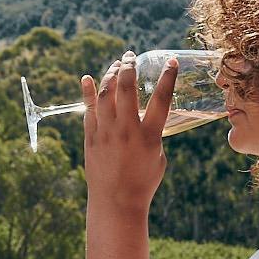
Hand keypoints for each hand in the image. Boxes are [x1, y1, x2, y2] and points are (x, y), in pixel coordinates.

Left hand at [81, 55, 172, 213]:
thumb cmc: (143, 182)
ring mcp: (106, 133)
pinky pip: (88, 109)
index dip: (168, 77)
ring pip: (105, 95)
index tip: (171, 61)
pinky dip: (88, 92)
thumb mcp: (158, 157)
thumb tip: (148, 119)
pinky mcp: (91, 138)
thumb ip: (153, 135)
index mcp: (149, 136)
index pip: (161, 99)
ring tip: (116, 64)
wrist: (116, 203)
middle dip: (129, 67)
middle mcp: (126, 130)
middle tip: (131, 56)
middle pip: (127, 89)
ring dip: (111, 75)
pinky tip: (87, 79)